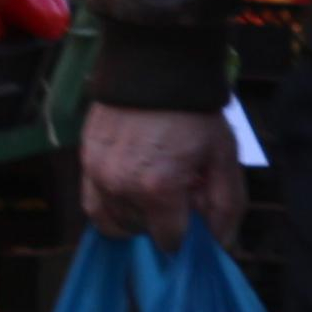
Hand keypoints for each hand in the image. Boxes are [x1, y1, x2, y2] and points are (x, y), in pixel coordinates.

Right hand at [79, 100, 243, 246]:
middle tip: (177, 196)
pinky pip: (92, 203)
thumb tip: (222, 244)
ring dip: (135, 217)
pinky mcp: (85, 160)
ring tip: (154, 192)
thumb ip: (226, 204)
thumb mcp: (223, 156)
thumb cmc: (195, 113)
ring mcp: (98, 173)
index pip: (169, 240)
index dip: (186, 233)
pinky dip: (110, 206)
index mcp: (158, 187)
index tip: (193, 214)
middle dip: (162, 222)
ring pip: (114, 222)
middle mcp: (122, 185)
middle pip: (141, 231)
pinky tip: (129, 191)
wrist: (157, 67)